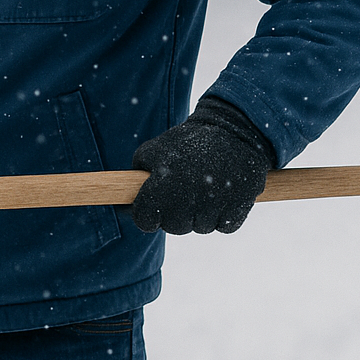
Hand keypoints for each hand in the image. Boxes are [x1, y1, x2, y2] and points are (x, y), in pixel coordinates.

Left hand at [130, 96, 271, 234]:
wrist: (234, 132)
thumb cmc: (189, 142)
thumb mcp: (155, 150)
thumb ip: (135, 174)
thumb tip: (122, 201)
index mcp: (162, 185)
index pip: (144, 222)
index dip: (147, 215)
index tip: (154, 205)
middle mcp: (187, 200)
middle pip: (174, 227)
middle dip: (175, 213)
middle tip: (183, 191)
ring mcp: (214, 206)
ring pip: (200, 227)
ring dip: (200, 214)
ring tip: (204, 187)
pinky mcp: (237, 210)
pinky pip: (223, 225)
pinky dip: (222, 214)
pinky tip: (222, 192)